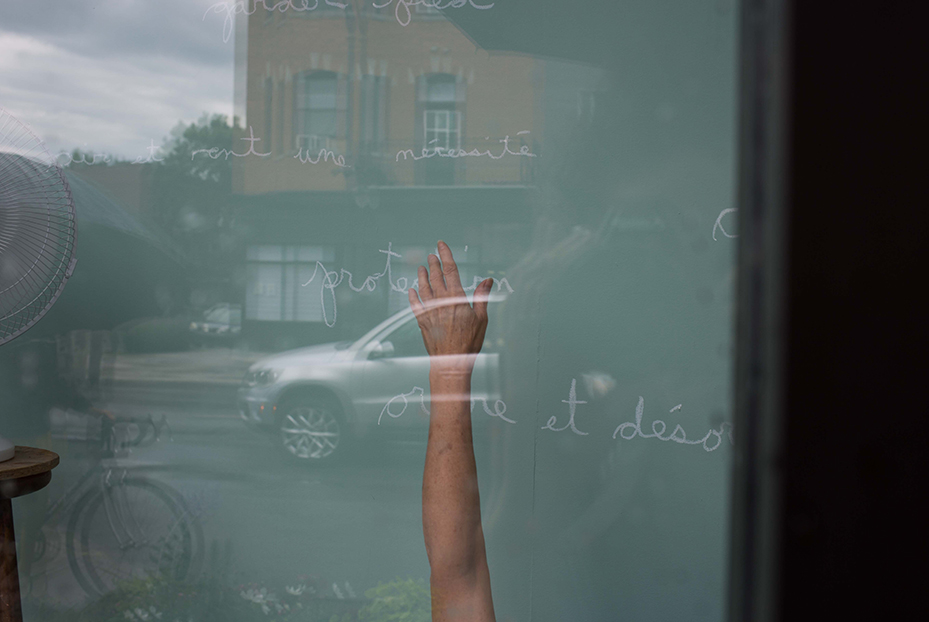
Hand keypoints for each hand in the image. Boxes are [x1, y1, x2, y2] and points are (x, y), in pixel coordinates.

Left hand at [408, 241, 493, 374]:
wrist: (452, 361)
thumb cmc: (469, 342)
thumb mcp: (481, 318)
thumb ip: (482, 297)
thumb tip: (488, 281)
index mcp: (456, 298)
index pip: (450, 270)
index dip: (445, 255)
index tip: (441, 245)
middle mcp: (441, 301)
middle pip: (435, 276)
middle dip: (433, 263)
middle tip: (431, 255)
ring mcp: (429, 310)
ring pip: (423, 288)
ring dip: (422, 276)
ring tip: (421, 268)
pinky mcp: (422, 321)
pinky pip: (415, 305)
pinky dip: (413, 296)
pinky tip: (412, 290)